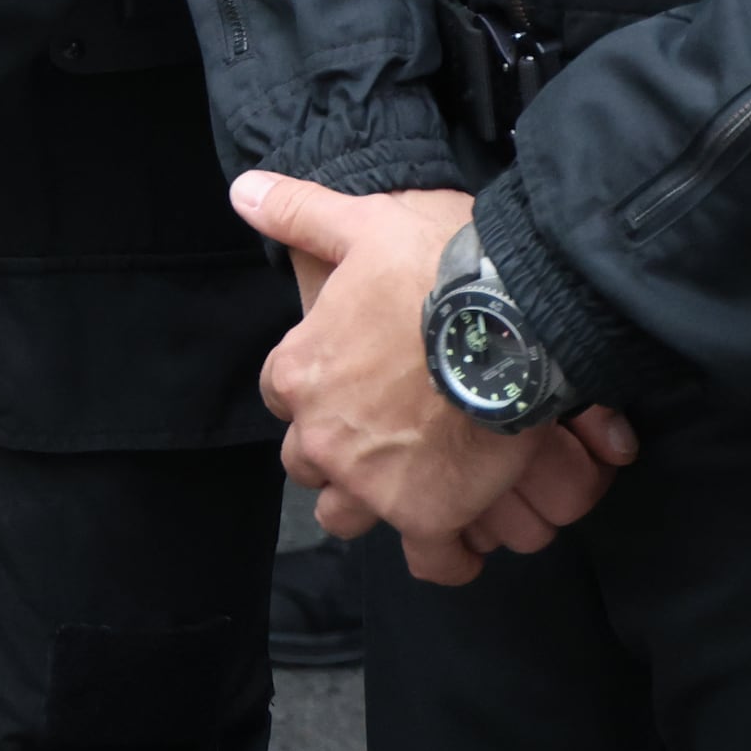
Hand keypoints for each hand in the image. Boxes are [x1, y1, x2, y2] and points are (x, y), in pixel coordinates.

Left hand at [232, 175, 636, 581]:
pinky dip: (442, 555)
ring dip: (372, 501)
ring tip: (411, 483)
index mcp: (299, 371)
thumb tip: (244, 190)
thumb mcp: (361, 224)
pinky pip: (428, 560)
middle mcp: (322, 436)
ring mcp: (371, 483)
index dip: (313, 385)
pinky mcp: (426, 515)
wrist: (506, 315)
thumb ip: (300, 212)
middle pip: (308, 461)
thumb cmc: (433, 265)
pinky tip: (460, 539)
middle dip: (335, 449)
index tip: (346, 376)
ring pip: (346, 515)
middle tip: (382, 430)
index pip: (281, 392)